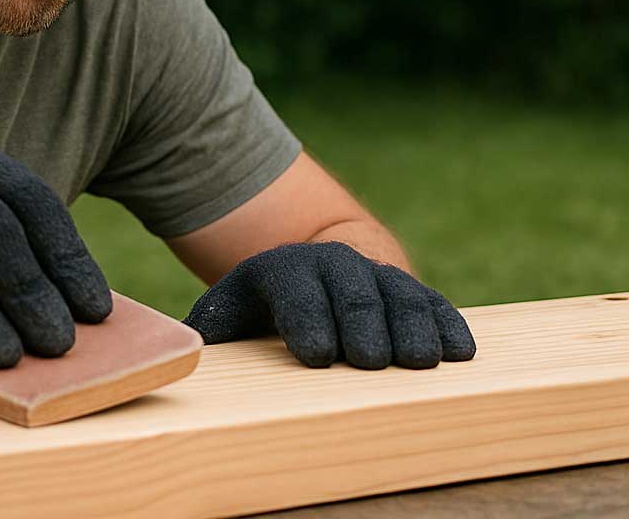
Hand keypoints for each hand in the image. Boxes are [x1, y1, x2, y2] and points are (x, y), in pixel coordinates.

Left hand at [183, 242, 475, 368]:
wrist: (308, 276)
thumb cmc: (255, 313)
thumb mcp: (222, 317)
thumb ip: (203, 334)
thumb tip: (169, 355)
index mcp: (278, 270)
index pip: (292, 286)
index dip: (305, 318)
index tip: (317, 355)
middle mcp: (330, 265)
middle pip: (351, 291)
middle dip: (362, 326)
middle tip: (371, 363)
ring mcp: (373, 274)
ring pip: (398, 294)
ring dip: (411, 328)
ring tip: (418, 364)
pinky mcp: (408, 290)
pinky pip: (433, 302)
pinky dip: (447, 325)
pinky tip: (459, 353)